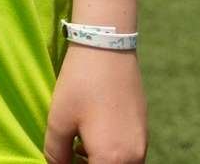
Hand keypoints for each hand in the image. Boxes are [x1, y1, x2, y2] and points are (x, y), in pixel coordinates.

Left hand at [44, 47, 144, 163]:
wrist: (108, 47)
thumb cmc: (80, 84)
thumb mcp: (58, 120)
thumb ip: (56, 153)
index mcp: (113, 159)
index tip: (62, 160)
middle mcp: (135, 157)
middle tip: (69, 154)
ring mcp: (142, 142)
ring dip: (99, 161)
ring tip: (76, 146)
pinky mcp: (143, 128)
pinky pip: (128, 153)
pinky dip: (111, 152)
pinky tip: (91, 133)